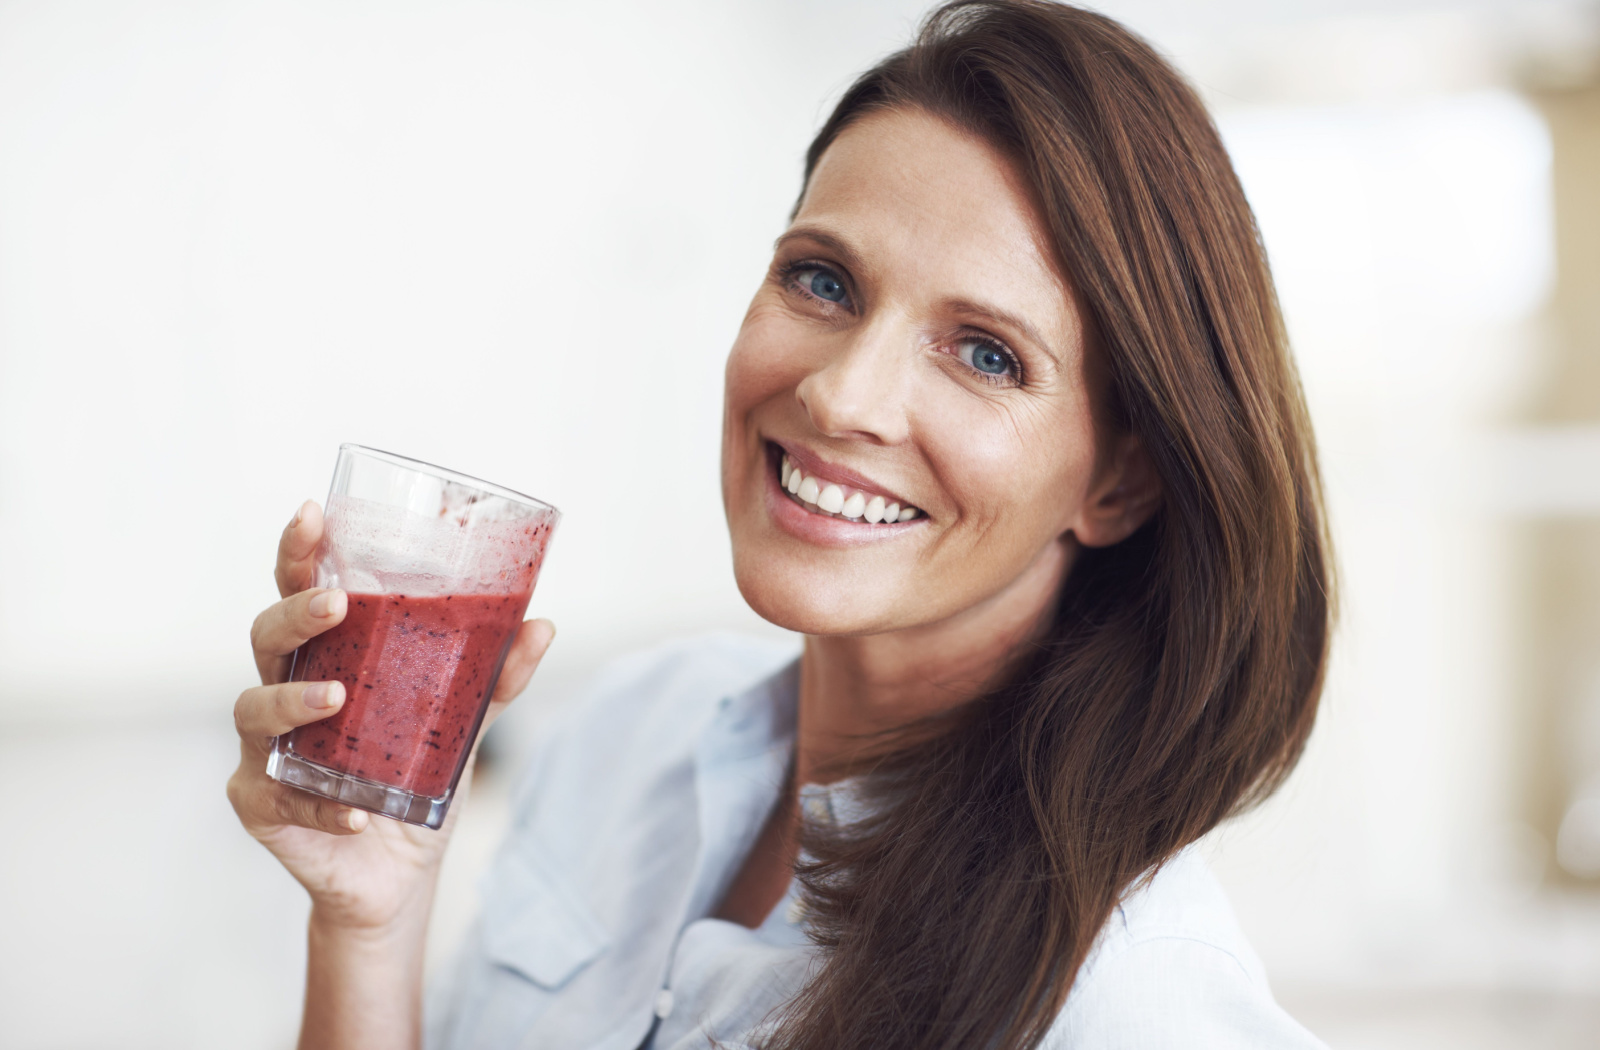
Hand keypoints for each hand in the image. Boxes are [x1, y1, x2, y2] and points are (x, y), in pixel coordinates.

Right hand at [226, 500, 554, 932]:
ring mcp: (263, 749)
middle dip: (296, 613)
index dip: (298, 551)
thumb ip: (495, 678)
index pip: (299, 591)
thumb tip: (542, 625)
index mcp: (327, 658)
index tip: (313, 512)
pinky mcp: (258, 805)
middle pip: (266, 636)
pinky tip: (351, 813)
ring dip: (293, 700)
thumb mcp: (461, 724)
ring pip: (254, 709)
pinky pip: (276, 796)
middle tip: (337, 604)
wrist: (399, 873)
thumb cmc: (415, 778)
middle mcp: (283, 691)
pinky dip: (317, 804)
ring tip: (338, 700)